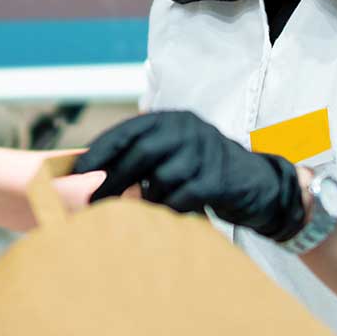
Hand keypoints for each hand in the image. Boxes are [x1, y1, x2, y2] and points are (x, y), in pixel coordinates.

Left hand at [72, 110, 305, 241]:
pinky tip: (170, 216)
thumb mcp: (176, 154)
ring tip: (145, 212)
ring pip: (160, 179)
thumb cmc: (206, 172)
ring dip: (147, 200)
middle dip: (113, 179)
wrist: (260, 185)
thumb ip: (143, 157)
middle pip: (140, 153)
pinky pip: (181, 199)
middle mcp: (187, 129)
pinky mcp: (217, 178)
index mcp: (171, 120)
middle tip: (94, 202)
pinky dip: (170, 211)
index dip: (100, 151)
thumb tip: (94, 172)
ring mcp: (204, 151)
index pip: (127, 131)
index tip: (77, 170)